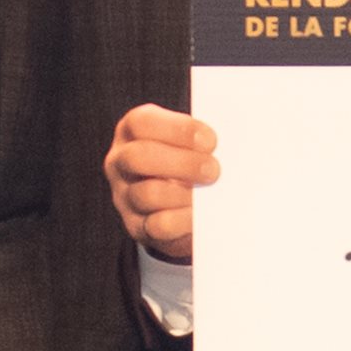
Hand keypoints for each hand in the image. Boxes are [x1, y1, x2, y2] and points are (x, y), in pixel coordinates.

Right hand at [108, 104, 220, 261]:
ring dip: (185, 195)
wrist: (177, 203)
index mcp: (132, 131)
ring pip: (148, 194)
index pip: (143, 123)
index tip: (210, 141)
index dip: (178, 130)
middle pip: (139, 157)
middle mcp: (120, 161)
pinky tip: (201, 215)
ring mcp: (125, 195)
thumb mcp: (187, 142)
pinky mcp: (137, 226)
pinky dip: (183, 221)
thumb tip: (230, 145)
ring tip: (210, 194)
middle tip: (213, 170)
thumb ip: (200, 139)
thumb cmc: (186, 161)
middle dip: (182, 163)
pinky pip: (157, 226)